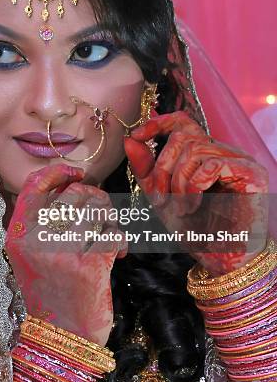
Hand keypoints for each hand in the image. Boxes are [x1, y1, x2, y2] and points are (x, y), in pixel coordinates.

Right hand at [5, 162, 126, 345]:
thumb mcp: (30, 256)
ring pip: (97, 209)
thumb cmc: (50, 292)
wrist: (61, 339)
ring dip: (110, 218)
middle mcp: (36, 241)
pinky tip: (120, 252)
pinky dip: (121, 240)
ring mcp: (62, 253)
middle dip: (96, 198)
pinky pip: (113, 234)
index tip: (75, 173)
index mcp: (18, 235)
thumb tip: (71, 184)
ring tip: (109, 234)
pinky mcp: (90, 267)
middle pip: (75, 193)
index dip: (58, 173)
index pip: (34, 186)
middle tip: (102, 214)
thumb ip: (40, 222)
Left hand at [124, 111, 268, 275]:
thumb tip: (129, 138)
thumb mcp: (160, 195)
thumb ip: (145, 168)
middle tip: (159, 198)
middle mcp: (224, 152)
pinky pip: (212, 164)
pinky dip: (193, 186)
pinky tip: (193, 207)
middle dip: (162, 166)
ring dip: (177, 181)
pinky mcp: (251, 174)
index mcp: (205, 154)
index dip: (158, 123)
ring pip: (195, 149)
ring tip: (180, 208)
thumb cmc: (194, 229)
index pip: (183, 121)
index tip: (136, 135)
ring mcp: (240, 161)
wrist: (220, 259)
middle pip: (183, 136)